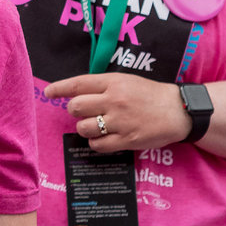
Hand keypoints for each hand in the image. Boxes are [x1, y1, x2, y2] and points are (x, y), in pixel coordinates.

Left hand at [44, 73, 192, 152]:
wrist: (177, 110)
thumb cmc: (149, 94)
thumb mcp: (126, 81)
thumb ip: (102, 86)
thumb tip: (77, 93)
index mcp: (112, 82)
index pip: (78, 84)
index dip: (59, 89)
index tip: (48, 92)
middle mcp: (113, 100)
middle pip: (76, 107)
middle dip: (75, 110)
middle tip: (84, 112)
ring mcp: (120, 121)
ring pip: (84, 127)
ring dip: (85, 128)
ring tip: (96, 126)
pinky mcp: (126, 140)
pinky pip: (98, 144)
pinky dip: (95, 142)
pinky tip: (103, 138)